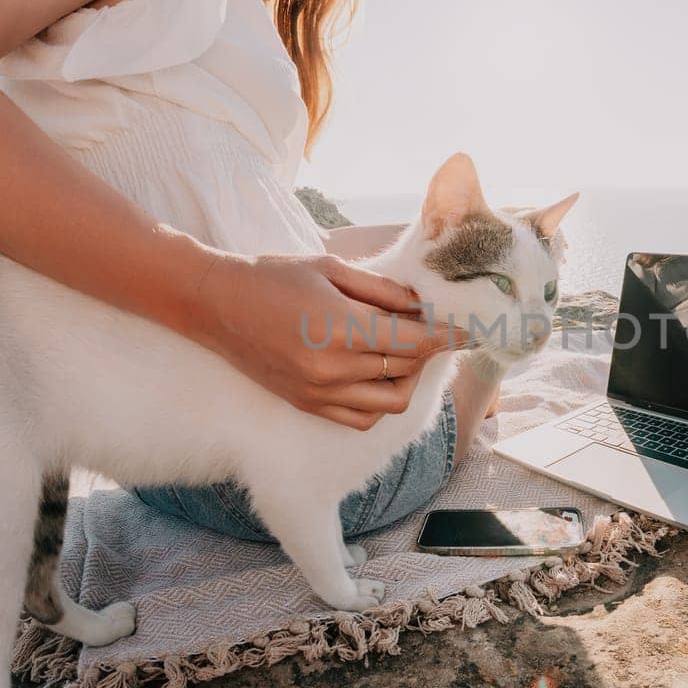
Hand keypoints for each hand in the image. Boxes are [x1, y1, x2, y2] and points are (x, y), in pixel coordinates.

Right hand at [190, 253, 467, 429]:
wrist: (216, 305)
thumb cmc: (273, 277)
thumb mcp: (332, 270)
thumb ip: (383, 291)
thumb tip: (423, 304)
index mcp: (340, 327)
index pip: (414, 341)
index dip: (447, 335)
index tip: (471, 330)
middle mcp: (332, 367)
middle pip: (406, 368)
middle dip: (427, 349)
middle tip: (430, 327)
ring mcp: (319, 392)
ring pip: (389, 401)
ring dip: (406, 378)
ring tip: (402, 351)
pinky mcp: (308, 404)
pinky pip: (361, 417)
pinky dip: (379, 400)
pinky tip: (377, 373)